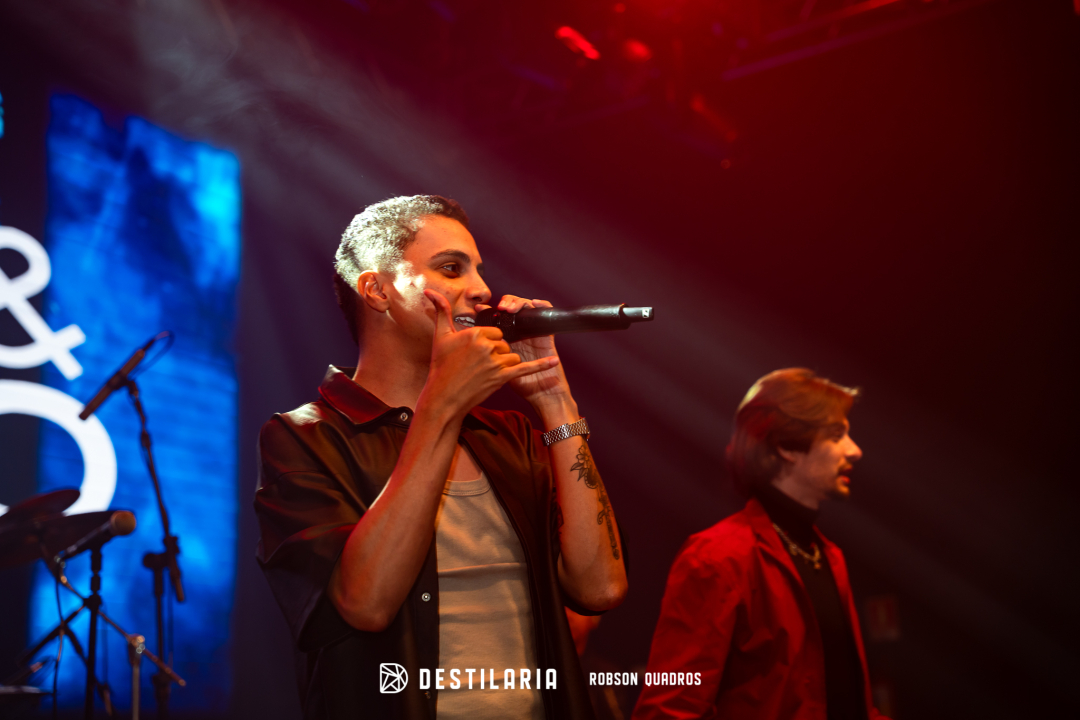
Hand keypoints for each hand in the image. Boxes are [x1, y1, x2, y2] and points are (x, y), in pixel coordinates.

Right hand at [420, 290, 557, 419]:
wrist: (443, 397)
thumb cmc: (441, 367)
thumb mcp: (440, 337)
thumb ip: (441, 311)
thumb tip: (430, 292)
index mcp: (475, 334)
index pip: (494, 331)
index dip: (488, 341)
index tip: (476, 352)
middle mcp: (487, 346)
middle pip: (504, 343)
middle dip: (496, 353)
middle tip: (478, 365)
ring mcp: (495, 362)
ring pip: (511, 356)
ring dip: (503, 363)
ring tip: (485, 373)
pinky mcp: (502, 378)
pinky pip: (525, 368)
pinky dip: (541, 366)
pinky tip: (554, 362)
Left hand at [481, 295, 572, 408]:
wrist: (543, 394)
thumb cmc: (520, 384)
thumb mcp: (498, 371)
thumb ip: (485, 355)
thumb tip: (466, 346)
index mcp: (508, 336)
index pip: (498, 314)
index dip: (489, 309)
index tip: (478, 308)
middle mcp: (521, 330)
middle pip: (513, 306)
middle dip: (506, 302)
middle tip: (499, 307)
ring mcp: (534, 331)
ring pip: (527, 307)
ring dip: (519, 303)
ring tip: (510, 307)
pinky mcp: (547, 334)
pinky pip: (547, 317)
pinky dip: (543, 306)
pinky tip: (535, 304)